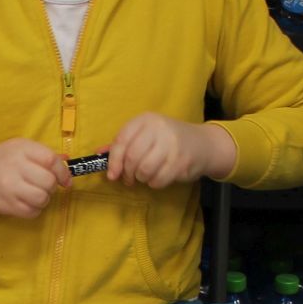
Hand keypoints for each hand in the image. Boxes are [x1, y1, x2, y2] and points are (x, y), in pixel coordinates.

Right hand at [0, 140, 66, 217]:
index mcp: (20, 147)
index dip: (63, 173)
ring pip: (42, 198)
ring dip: (42, 200)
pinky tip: (24, 204)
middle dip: (50, 188)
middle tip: (41, 187)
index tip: (64, 181)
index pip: (51, 160)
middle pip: (49, 181)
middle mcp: (15, 164)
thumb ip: (39, 155)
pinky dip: (33, 210)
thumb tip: (66, 161)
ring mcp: (9, 185)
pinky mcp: (5, 204)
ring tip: (32, 196)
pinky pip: (31, 212)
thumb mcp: (13, 150)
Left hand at [106, 114, 234, 189]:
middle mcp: (159, 129)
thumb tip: (99, 154)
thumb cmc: (168, 140)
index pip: (122, 141)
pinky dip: (154, 183)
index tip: (112, 174)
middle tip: (129, 179)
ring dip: (141, 178)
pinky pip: (158, 179)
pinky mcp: (181, 161)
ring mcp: (172, 145)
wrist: (203, 144)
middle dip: (127, 173)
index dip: (113, 161)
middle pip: (132, 158)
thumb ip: (124, 143)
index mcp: (146, 120)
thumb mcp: (146, 135)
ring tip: (145, 176)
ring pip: (144, 170)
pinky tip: (158, 177)